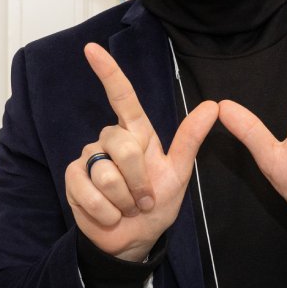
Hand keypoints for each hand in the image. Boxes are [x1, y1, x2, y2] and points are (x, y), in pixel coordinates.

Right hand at [66, 43, 217, 260]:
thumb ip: (191, 139)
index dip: (108, 72)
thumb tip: (214, 105)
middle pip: (123, 146)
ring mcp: (89, 158)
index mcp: (137, 133)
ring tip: (126, 207)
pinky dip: (106, 211)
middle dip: (139, 180)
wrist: (134, 239)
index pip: (122, 97)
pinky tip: (110, 215)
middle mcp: (110, 140)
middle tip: (144, 199)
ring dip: (123, 200)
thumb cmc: (158, 203)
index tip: (92, 48)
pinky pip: (89, 192)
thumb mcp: (180, 172)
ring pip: (106, 173)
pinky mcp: (72, 179)